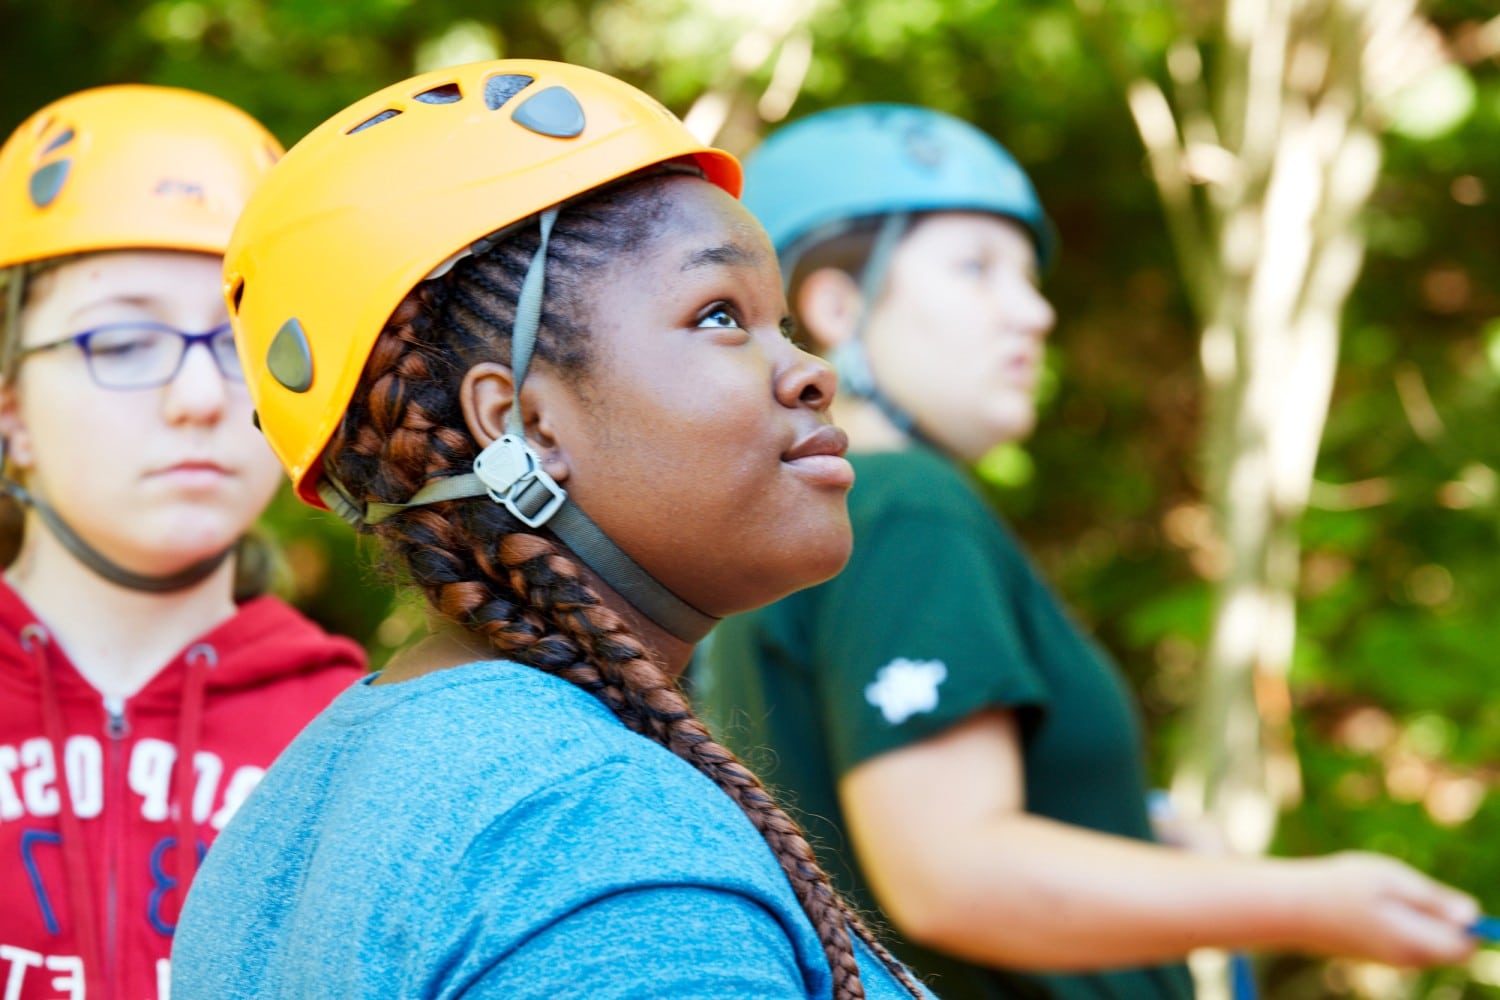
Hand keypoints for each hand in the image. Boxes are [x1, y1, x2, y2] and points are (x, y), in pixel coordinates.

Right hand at [1289, 852, 1478, 965]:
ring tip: (1382, 893)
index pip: (1465, 945)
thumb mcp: (1391, 879)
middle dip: (1443, 919)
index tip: (1441, 895)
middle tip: (1407, 889)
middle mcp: (1406, 959)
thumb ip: (1435, 900)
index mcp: (1414, 943)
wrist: (1290, 907)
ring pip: (1428, 944)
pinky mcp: (1375, 956)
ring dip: (1420, 919)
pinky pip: (1406, 943)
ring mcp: (1389, 961)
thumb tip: (1475, 916)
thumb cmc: (1340, 886)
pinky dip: (1401, 923)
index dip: (1467, 921)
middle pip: (1449, 947)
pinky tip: (1369, 905)